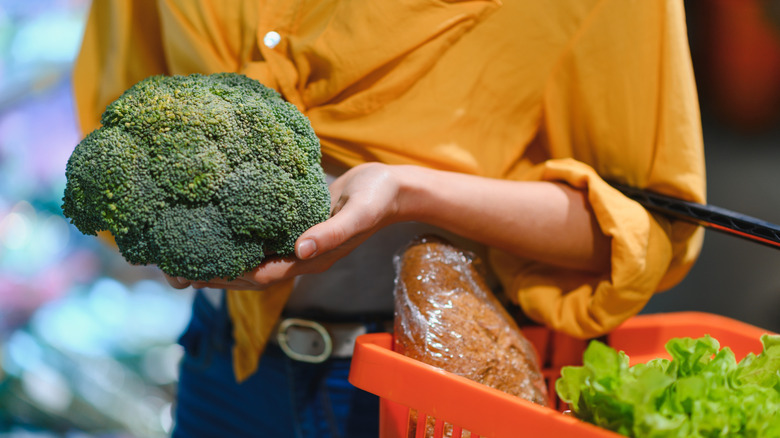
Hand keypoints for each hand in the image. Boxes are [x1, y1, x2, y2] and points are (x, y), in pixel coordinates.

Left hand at [164, 162, 405, 290]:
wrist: (391, 189)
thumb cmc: (377, 197)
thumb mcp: (358, 212)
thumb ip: (331, 232)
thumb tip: (300, 249)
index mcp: (313, 258)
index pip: (263, 275)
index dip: (228, 277)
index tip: (195, 274)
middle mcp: (300, 255)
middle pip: (249, 273)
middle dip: (213, 275)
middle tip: (173, 274)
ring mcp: (296, 243)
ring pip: (250, 258)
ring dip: (218, 259)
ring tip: (181, 257)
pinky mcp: (293, 226)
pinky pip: (258, 239)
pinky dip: (233, 238)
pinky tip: (212, 228)